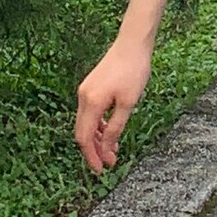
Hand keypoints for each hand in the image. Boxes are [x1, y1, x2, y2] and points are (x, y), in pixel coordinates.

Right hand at [75, 39, 151, 174]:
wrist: (131, 46)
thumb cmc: (133, 71)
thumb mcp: (128, 103)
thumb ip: (116, 126)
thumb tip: (107, 147)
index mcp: (91, 102)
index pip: (85, 137)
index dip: (91, 156)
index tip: (101, 170)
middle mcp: (83, 98)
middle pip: (83, 132)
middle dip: (94, 150)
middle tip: (109, 164)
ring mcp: (85, 92)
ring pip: (86, 124)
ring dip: (98, 139)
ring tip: (113, 151)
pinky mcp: (90, 88)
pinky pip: (90, 113)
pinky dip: (99, 126)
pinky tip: (110, 133)